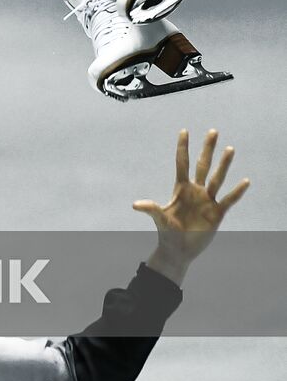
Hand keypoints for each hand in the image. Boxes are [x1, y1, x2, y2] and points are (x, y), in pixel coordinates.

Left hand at [135, 129, 249, 284]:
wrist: (179, 250)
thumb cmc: (168, 232)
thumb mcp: (160, 219)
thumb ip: (151, 209)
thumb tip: (135, 205)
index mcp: (181, 188)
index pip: (182, 163)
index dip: (183, 147)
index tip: (184, 130)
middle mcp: (195, 190)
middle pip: (202, 165)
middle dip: (207, 148)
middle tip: (213, 131)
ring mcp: (207, 200)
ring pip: (217, 178)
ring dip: (223, 164)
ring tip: (230, 148)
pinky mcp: (217, 213)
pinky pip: (229, 200)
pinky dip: (237, 191)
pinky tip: (245, 181)